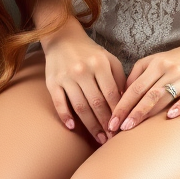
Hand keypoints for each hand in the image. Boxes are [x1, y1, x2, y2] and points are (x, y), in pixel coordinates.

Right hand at [41, 18, 126, 144]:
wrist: (63, 38)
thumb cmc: (90, 52)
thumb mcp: (109, 59)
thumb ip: (119, 78)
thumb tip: (126, 102)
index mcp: (99, 64)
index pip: (111, 94)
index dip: (117, 113)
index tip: (122, 127)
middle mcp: (83, 70)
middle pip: (96, 103)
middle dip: (105, 124)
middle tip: (111, 139)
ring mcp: (66, 76)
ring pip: (80, 107)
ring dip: (90, 126)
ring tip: (99, 138)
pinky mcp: (53, 82)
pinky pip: (59, 103)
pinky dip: (65, 116)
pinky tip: (72, 127)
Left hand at [107, 36, 179, 133]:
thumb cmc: (179, 58)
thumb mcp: (156, 60)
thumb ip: (139, 73)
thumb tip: (122, 94)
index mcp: (156, 64)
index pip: (135, 87)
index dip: (122, 104)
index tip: (111, 120)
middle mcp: (169, 70)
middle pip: (146, 93)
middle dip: (130, 112)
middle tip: (117, 129)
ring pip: (163, 96)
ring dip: (147, 113)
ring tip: (133, 128)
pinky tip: (171, 116)